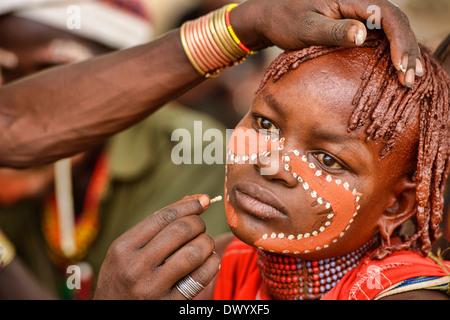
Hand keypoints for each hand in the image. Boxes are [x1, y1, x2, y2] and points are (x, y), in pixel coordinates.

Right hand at [93, 194, 220, 299]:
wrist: (113, 313)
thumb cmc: (124, 276)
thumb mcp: (128, 250)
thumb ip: (157, 225)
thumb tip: (197, 199)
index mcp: (123, 248)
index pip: (163, 217)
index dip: (188, 206)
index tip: (203, 201)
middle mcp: (136, 267)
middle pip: (180, 231)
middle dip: (198, 224)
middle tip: (200, 228)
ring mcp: (152, 288)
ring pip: (193, 253)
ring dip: (206, 243)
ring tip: (204, 245)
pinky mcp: (169, 304)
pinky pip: (200, 277)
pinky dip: (211, 264)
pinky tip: (208, 261)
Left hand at [232, 0, 420, 86]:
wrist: (272, 16)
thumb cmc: (286, 20)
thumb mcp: (307, 27)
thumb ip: (333, 30)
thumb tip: (363, 35)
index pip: (388, 15)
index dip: (399, 40)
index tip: (401, 66)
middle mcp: (361, 3)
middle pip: (397, 23)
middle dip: (408, 50)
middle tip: (411, 79)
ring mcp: (360, 14)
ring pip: (393, 30)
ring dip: (405, 53)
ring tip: (411, 78)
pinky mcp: (356, 25)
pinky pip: (382, 37)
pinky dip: (392, 54)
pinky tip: (398, 70)